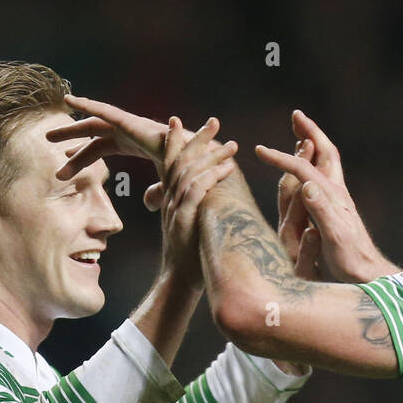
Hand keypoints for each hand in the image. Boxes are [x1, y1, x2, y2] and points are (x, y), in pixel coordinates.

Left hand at [47, 97, 191, 190]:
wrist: (196, 163)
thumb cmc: (185, 173)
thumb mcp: (165, 187)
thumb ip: (155, 194)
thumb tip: (147, 203)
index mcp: (131, 144)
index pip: (101, 149)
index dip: (81, 156)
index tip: (64, 164)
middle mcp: (127, 132)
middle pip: (92, 134)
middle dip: (70, 138)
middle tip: (48, 141)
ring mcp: (127, 125)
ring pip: (92, 124)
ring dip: (70, 128)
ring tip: (48, 134)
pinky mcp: (129, 121)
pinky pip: (103, 111)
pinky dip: (86, 104)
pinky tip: (69, 101)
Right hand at [158, 116, 237, 289]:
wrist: (178, 282)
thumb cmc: (188, 258)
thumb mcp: (183, 226)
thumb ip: (186, 207)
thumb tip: (196, 196)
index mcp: (170, 199)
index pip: (170, 162)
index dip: (175, 140)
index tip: (178, 120)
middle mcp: (170, 200)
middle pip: (180, 160)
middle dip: (197, 138)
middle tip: (215, 121)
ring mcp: (175, 210)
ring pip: (190, 173)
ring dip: (212, 156)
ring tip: (232, 145)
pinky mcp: (183, 221)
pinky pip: (197, 192)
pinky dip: (212, 177)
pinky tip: (227, 168)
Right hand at [256, 110, 393, 282]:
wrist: (368, 272)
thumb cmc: (351, 259)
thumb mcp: (335, 237)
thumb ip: (321, 210)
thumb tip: (307, 185)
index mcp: (331, 196)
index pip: (303, 169)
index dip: (281, 158)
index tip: (259, 150)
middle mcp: (336, 192)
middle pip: (323, 153)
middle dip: (308, 131)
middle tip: (296, 116)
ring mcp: (338, 199)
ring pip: (325, 163)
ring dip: (312, 145)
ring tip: (301, 134)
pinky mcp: (337, 208)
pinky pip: (325, 177)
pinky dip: (315, 164)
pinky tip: (309, 169)